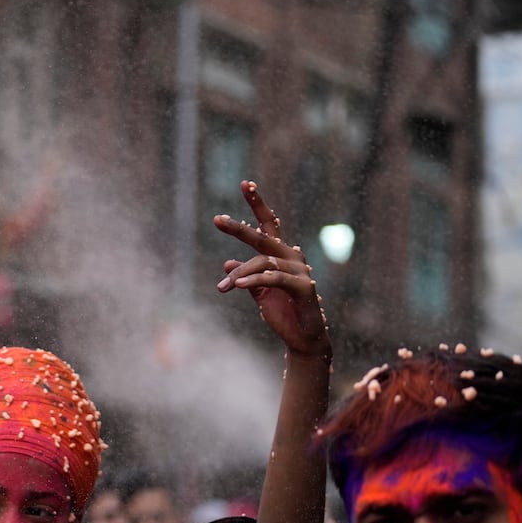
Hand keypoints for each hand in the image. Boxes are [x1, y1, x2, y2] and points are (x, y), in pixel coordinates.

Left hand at [214, 181, 329, 359]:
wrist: (302, 338)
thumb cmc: (282, 313)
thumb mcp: (258, 293)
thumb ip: (245, 277)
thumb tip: (226, 263)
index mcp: (281, 256)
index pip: (268, 225)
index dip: (258, 205)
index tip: (245, 184)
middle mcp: (292, 257)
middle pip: (263, 237)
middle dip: (239, 228)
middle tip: (217, 219)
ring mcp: (300, 271)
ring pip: (263, 262)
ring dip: (239, 275)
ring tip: (222, 289)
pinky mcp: (304, 287)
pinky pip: (276, 278)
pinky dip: (255, 280)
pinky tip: (238, 285)